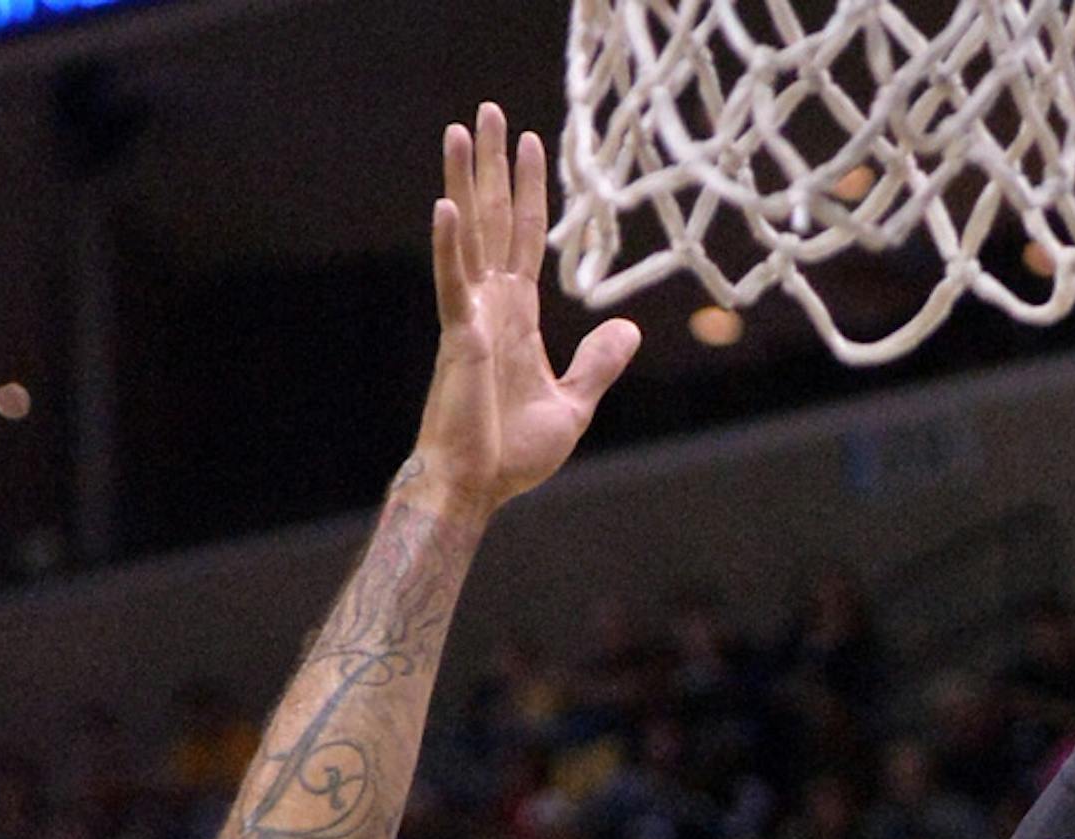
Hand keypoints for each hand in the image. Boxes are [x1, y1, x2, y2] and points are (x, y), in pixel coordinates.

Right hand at [415, 107, 638, 522]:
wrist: (477, 489)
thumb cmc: (511, 454)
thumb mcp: (573, 405)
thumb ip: (598, 364)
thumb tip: (628, 328)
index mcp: (516, 318)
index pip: (524, 239)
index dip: (528, 191)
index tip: (530, 145)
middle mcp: (490, 306)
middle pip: (493, 219)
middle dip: (493, 165)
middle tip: (489, 112)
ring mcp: (471, 317)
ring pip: (469, 234)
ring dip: (464, 181)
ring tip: (459, 130)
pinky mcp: (460, 338)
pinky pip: (453, 283)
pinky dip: (449, 244)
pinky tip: (446, 205)